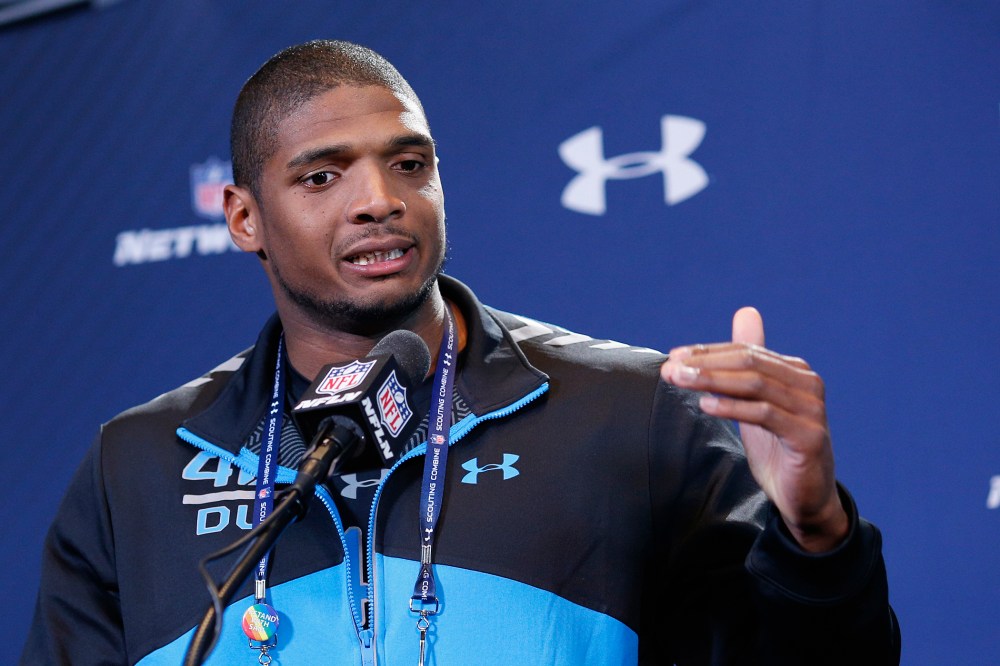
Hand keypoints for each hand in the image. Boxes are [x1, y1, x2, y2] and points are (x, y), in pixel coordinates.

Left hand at [660, 307, 848, 552]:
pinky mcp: (809, 436)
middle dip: (705, 364)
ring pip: (755, 385)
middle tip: (670, 369)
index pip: (745, 351)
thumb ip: (749, 362)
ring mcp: (812, 410)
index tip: (673, 357)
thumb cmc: (777, 445)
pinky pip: (765, 415)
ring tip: (681, 382)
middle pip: (749, 363)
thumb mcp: (757, 400)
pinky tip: (706, 406)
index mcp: (795, 371)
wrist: (804, 496)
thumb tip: (746, 311)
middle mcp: (808, 384)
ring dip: (712, 381)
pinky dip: (733, 407)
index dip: (707, 352)